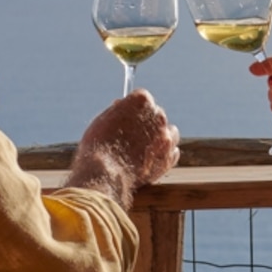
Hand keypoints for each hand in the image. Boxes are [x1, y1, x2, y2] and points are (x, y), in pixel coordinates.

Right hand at [67, 89, 179, 204]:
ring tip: (144, 148)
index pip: (142, 97)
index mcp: (141, 101)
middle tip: (132, 135)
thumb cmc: (99, 146)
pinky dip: (164, 154)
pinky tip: (150, 159)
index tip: (126, 116)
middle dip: (146, 122)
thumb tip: (122, 106)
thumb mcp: (103, 120)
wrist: (105, 173)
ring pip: (170, 132)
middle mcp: (158, 116)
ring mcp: (166, 138)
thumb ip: (118, 111)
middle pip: (156, 114)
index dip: (132, 108)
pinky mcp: (169, 158)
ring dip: (160, 137)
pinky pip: (173, 152)